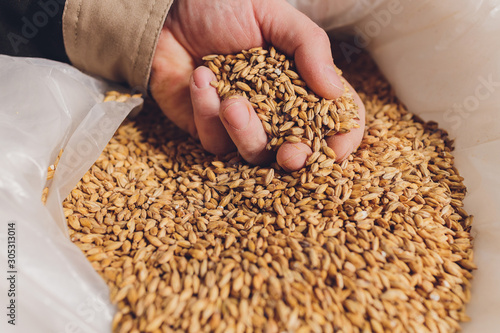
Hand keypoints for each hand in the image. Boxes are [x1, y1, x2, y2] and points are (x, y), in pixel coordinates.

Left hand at [149, 0, 364, 170]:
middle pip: (294, 150)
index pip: (331, 119)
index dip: (341, 138)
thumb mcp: (276, 16)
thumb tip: (335, 92)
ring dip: (245, 131)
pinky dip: (207, 111)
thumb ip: (310, 48)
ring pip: (252, 153)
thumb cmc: (226, 5)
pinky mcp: (206, 128)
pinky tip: (201, 78)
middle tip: (289, 155)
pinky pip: (212, 140)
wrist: (171, 5)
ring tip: (232, 101)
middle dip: (295, 156)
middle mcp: (273, 110)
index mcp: (299, 85)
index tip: (336, 147)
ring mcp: (239, 123)